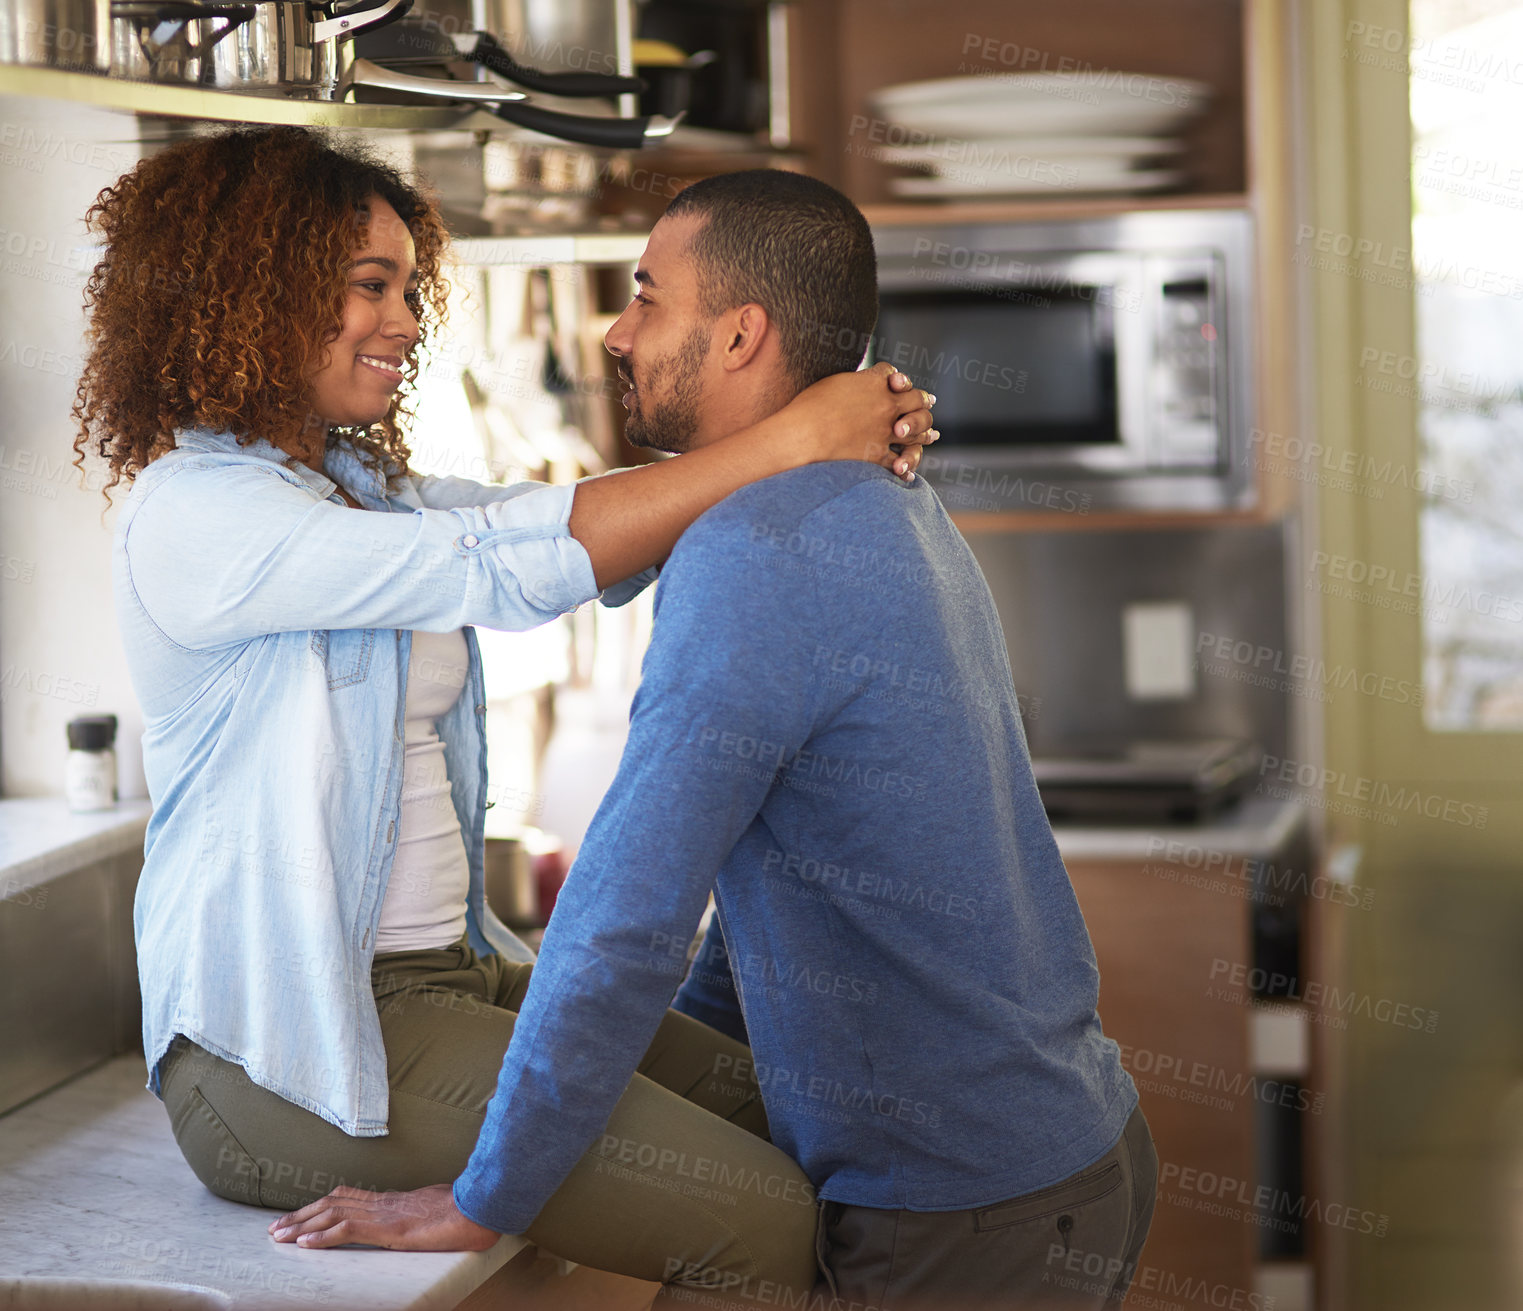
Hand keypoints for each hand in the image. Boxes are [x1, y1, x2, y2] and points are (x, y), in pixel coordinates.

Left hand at [267, 1183, 499, 1251]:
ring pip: (333, 1213)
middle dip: (301, 1215)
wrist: (479, 1208)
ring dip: (303, 1225)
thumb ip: (420, 1212)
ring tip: (280, 1236)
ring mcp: (385, 1213)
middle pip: (333, 1203)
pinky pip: (349, 1229)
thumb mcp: (436, 1209)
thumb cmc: (465, 1210)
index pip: (348, 1197)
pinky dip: (324, 1235)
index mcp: (393, 1200)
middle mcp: (384, 1202)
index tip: (299, 1216)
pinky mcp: (389, 1227)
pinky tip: (306, 1243)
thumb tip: (418, 1218)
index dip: (320, 1205)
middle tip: (275, 1227)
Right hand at [782, 362, 938, 480]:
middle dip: (922, 401)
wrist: (802, 436)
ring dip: (926, 432)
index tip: (899, 382)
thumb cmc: (807, 408)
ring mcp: (885, 432)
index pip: (892, 374)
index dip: (897, 378)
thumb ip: (850, 384)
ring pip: (917, 431)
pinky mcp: (878, 456)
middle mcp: (886, 405)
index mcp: (873, 383)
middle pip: (916, 399)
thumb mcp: (831, 384)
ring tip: (932, 435)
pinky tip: (907, 471)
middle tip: (929, 402)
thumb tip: (854, 386)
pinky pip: (899, 462)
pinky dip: (905, 467)